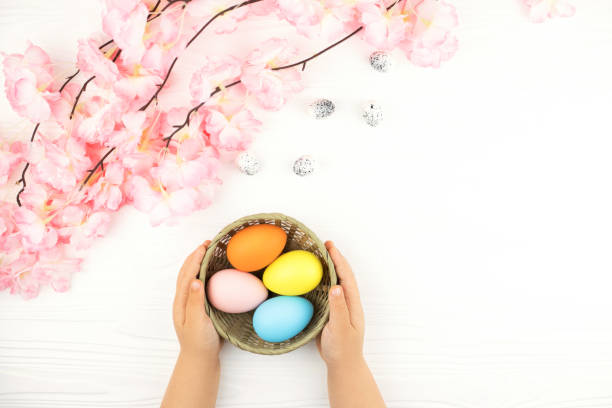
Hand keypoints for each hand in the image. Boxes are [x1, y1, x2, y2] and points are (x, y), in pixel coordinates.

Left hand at [172, 241, 221, 360]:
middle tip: (208, 243)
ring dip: (197, 262)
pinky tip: (212, 271)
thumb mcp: (197, 323)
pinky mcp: (198, 306)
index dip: (195, 258)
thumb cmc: (199, 342)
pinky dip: (203, 272)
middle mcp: (183, 299)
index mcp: (182, 301)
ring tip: (208, 251)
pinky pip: (198, 284)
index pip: (188, 274)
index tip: (205, 246)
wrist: (200, 359)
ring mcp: (189, 302)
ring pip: (191, 277)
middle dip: (195, 255)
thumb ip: (196, 302)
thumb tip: (195, 280)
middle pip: (186, 272)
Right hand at [317, 241, 365, 368]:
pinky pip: (327, 291)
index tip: (329, 246)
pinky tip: (312, 278)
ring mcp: (340, 306)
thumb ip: (338, 308)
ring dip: (328, 267)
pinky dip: (321, 280)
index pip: (345, 276)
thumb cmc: (342, 349)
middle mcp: (347, 301)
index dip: (338, 260)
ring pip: (335, 281)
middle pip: (342, 274)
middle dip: (335, 258)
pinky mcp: (331, 312)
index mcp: (352, 303)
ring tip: (318, 254)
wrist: (343, 365)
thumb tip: (336, 286)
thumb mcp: (339, 329)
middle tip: (324, 243)